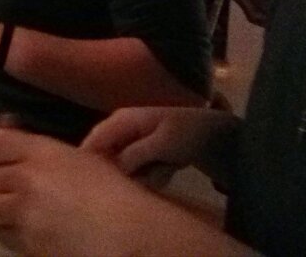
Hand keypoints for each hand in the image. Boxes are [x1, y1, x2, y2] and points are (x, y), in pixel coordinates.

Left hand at [0, 128, 168, 255]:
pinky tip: (35, 233)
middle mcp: (26, 181)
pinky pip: (5, 238)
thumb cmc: (116, 193)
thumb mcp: (83, 159)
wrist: (132, 235)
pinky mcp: (27, 246)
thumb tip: (5, 123)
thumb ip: (40, 147)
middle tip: (13, 193)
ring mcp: (24, 217)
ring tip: (19, 216)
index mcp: (43, 153)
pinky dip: (14, 235)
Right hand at [81, 106, 234, 176]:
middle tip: (148, 174)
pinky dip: (154, 175)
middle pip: (107, 161)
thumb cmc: (188, 131)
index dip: (89, 165)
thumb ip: (134, 155)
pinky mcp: (145, 155)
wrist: (215, 133)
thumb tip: (115, 169)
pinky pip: (139, 173)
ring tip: (166, 167)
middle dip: (126, 174)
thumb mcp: (162, 143)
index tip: (97, 185)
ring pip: (124, 171)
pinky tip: (171, 168)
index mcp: (121, 120)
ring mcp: (133, 143)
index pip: (92, 143)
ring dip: (144, 176)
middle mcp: (122, 130)